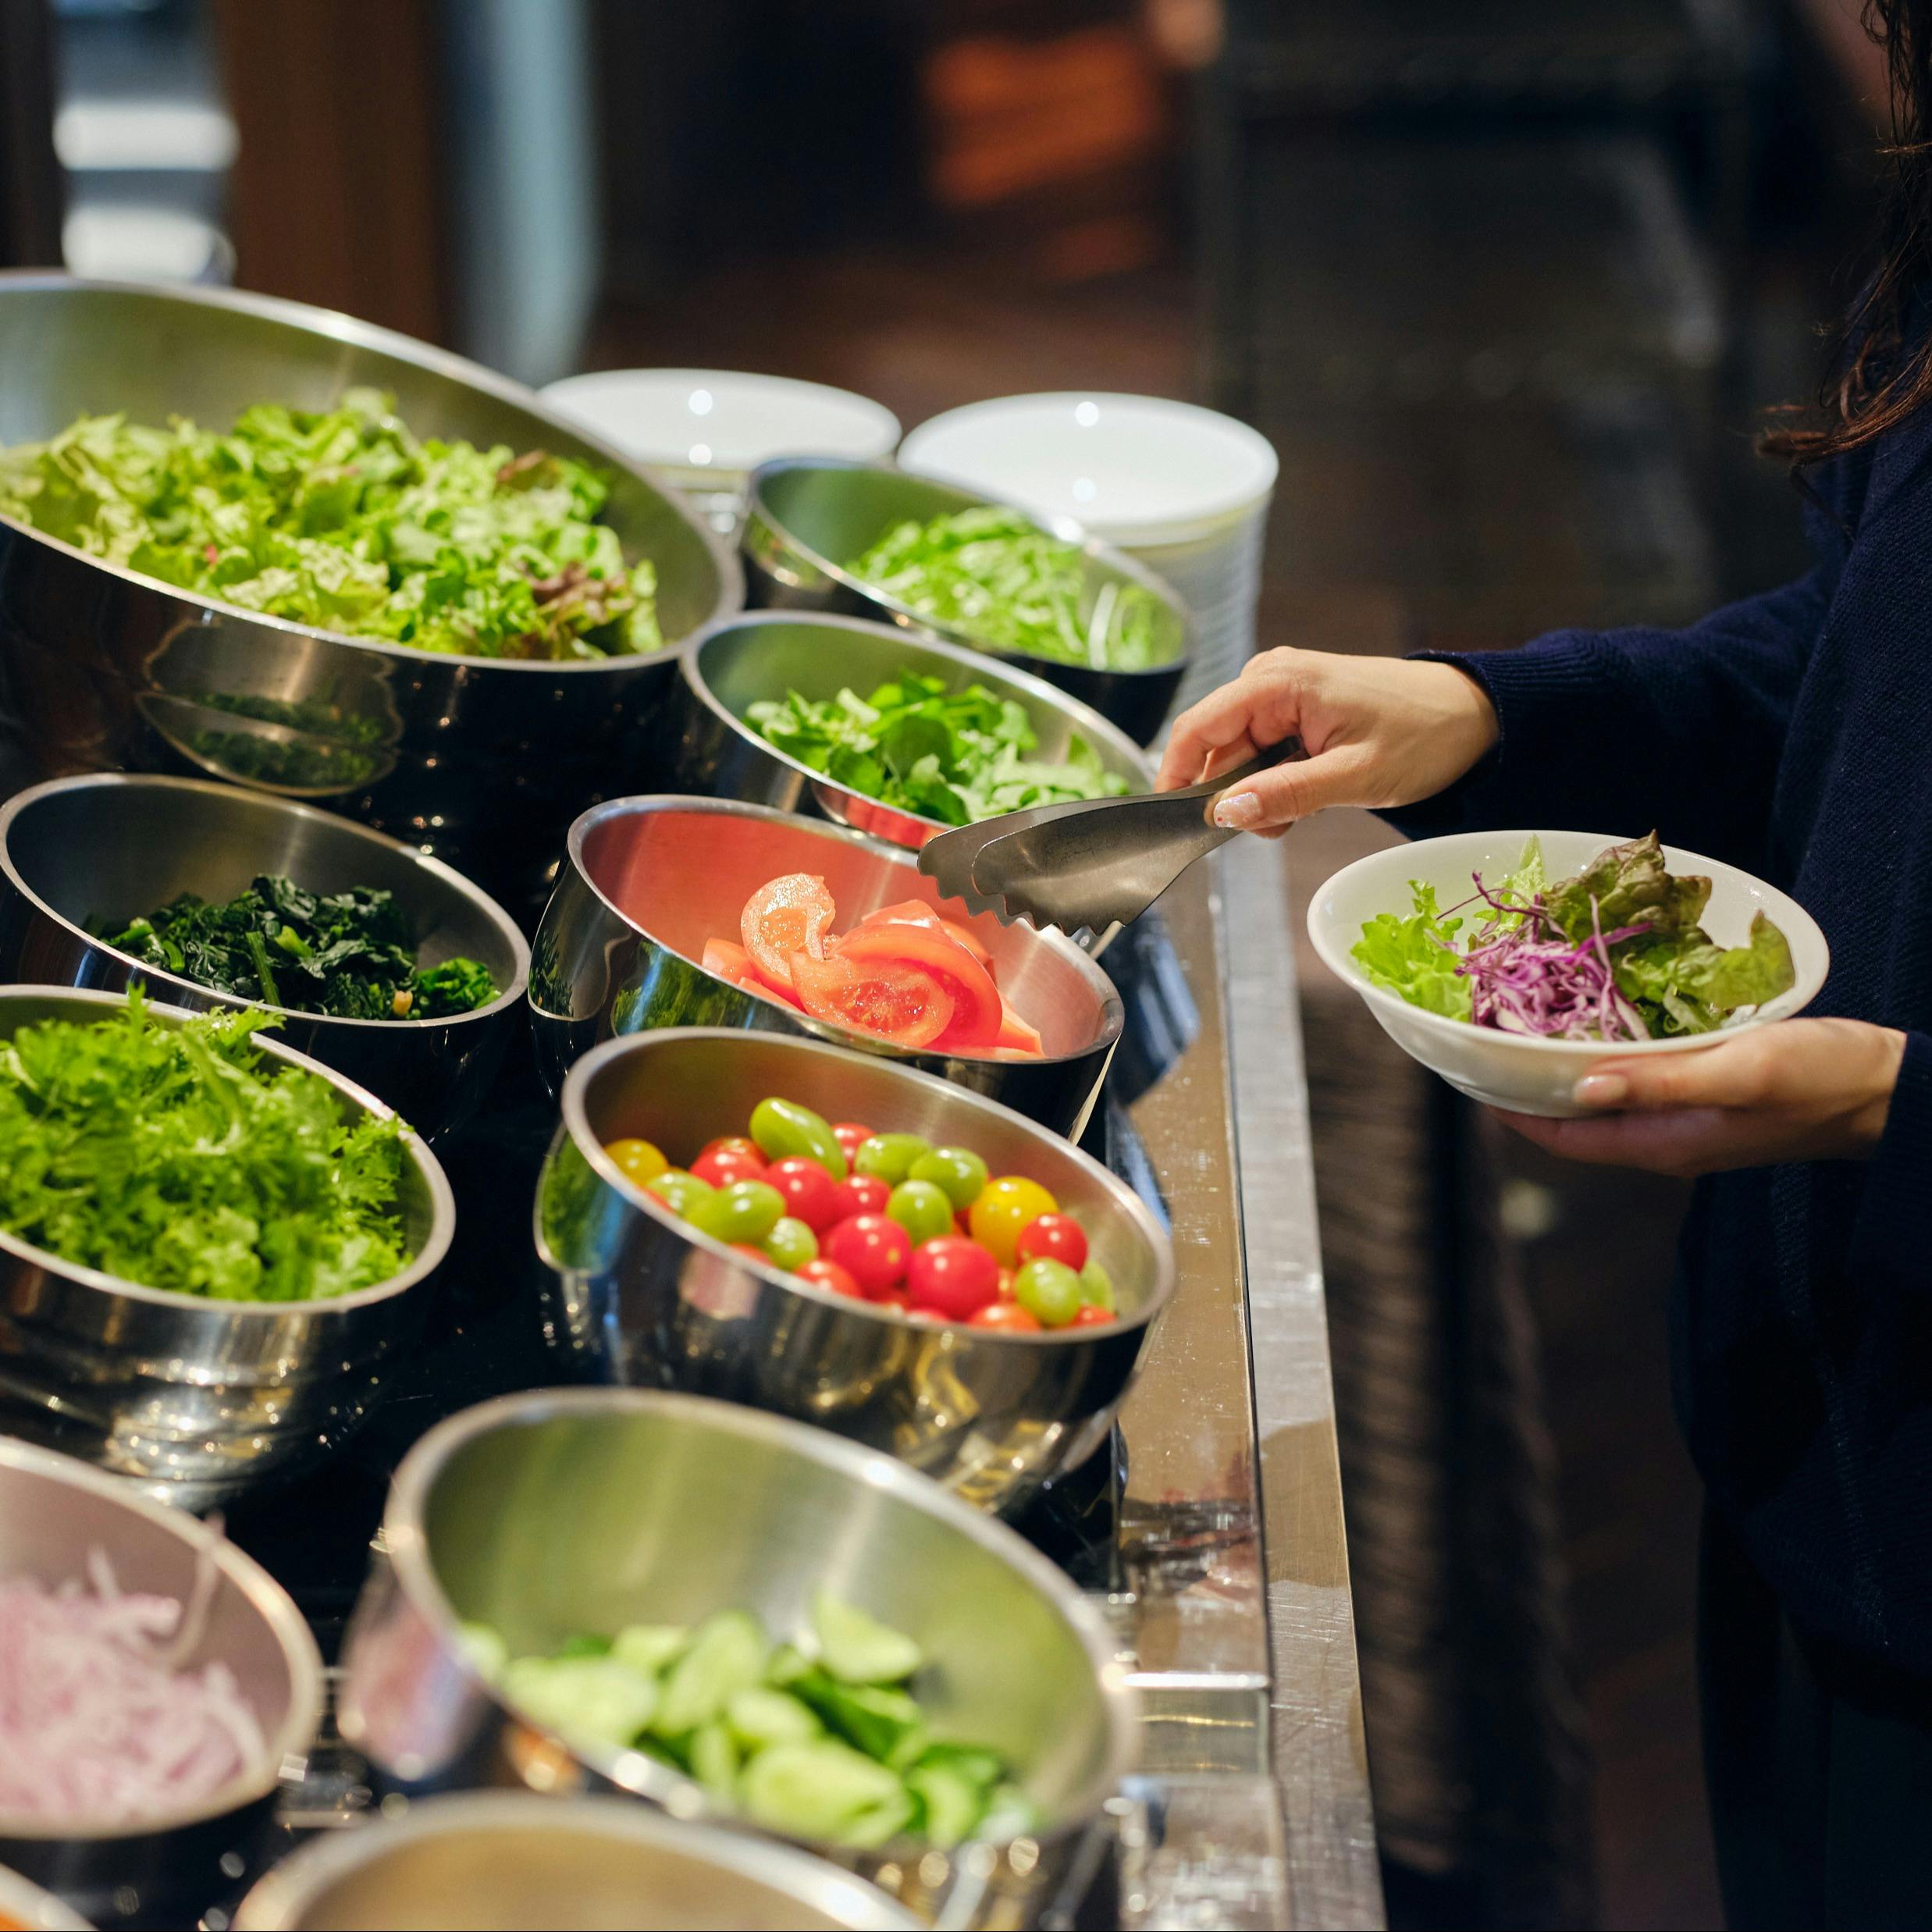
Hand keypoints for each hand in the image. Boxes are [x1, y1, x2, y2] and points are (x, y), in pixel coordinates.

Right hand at [1155, 647, 1499, 833]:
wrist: (1473, 715)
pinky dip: (1275, 785)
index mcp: (1278, 682)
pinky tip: (1307, 798)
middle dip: (1233, 796)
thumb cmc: (1424, 735)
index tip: (1175, 822)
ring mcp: (1281, 695)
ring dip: (1258, 795)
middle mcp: (1269, 680)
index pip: (1197, 728)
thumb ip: (1286, 795)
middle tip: (1275, 828)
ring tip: (1303, 812)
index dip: (1176, 776)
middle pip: (1215, 748)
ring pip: (1238, 757)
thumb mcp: (1354, 776)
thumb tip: (1225, 813)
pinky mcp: (1294, 710)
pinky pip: (1261, 754)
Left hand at [1495, 1019, 1905, 1177]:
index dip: (1507, 1108)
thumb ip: (1659, 1082)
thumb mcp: (1739, 1072)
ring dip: (1559, 1063)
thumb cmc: (1821, 1080)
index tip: (1463, 1068)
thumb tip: (1579, 1088)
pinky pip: (1635, 1077)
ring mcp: (1681, 1117)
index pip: (1559, 1138)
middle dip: (1524, 1082)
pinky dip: (1605, 1049)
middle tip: (1481, 1031)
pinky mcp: (1703, 1093)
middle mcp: (1660, 1138)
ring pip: (1600, 1094)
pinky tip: (1593, 1014)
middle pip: (1570, 1117)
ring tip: (1518, 1019)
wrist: (1890, 1088)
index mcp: (1660, 1144)